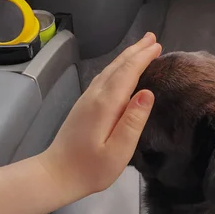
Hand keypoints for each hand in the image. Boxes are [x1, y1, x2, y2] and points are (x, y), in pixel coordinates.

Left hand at [39, 33, 161, 200]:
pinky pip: (103, 78)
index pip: (127, 73)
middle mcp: (94, 96)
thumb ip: (133, 121)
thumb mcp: (118, 151)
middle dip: (135, 51)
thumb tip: (147, 93)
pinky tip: (121, 70)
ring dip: (126, 57)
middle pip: (117, 67)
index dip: (143, 58)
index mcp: (105, 105)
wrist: (56, 175)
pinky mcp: (83, 106)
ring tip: (141, 48)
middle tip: (153, 38)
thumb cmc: (90, 169)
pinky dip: (117, 68)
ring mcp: (86, 99)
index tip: (158, 46)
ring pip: (109, 70)